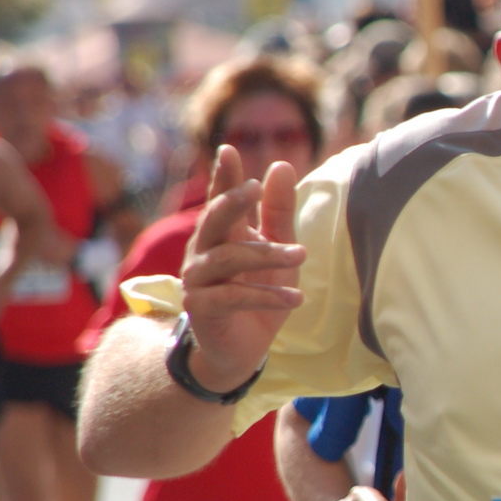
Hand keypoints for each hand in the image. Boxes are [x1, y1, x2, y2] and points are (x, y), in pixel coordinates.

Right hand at [179, 147, 305, 389]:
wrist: (241, 350)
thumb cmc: (259, 294)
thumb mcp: (277, 252)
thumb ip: (279, 212)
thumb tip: (281, 165)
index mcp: (221, 234)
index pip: (221, 199)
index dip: (224, 176)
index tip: (229, 150)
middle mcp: (202, 252)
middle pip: (213, 220)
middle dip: (232, 201)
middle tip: (255, 188)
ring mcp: (197, 280)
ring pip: (228, 258)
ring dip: (267, 254)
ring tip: (302, 255)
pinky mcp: (202, 309)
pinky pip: (232, 296)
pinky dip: (265, 296)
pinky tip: (295, 299)